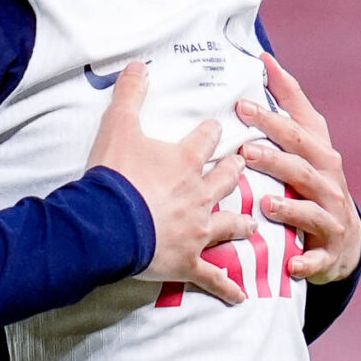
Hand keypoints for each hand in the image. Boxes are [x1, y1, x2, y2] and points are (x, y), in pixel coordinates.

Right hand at [88, 62, 254, 305]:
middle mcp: (200, 193)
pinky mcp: (188, 261)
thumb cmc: (114, 175)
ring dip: (243, 222)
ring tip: (253, 223)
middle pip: (228, 179)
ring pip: (230, 223)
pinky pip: (214, 277)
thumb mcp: (118, 126)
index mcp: (186, 161)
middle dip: (237, 172)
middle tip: (242, 167)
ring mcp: (197, 229)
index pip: (209, 139)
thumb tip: (139, 64)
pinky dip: (228, 288)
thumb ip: (130, 94)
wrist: (106, 223)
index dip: (213, 132)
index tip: (218, 129)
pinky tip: (242, 296)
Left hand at [236, 53, 360, 283]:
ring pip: (310, 209)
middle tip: (245, 151)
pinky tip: (290, 264)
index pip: (296, 131)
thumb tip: (266, 59)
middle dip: (275, 158)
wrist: (343, 238)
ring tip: (264, 202)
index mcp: (320, 154)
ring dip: (289, 206)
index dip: (271, 117)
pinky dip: (306, 262)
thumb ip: (289, 101)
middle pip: (302, 167)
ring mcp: (331, 216)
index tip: (240, 105)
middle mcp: (329, 182)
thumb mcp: (308, 140)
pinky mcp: (329, 250)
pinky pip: (317, 258)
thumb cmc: (315, 179)